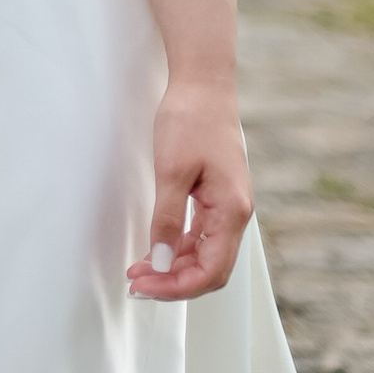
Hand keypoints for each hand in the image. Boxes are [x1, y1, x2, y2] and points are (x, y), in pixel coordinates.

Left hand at [126, 80, 252, 299]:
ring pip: (206, 256)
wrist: (203, 86)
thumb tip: (160, 261)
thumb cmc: (190, 121)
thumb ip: (167, 220)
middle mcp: (236, 214)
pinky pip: (201, 236)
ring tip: (140, 270)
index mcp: (231, 210)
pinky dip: (179, 249)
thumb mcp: (171, 172)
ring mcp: (228, 207)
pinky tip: (155, 251)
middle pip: (211, 270)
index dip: (177, 286)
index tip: (145, 286)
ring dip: (175, 268)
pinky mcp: (217, 198)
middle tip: (137, 283)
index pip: (211, 271)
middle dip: (174, 282)